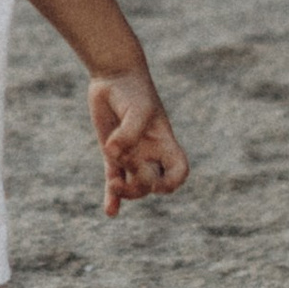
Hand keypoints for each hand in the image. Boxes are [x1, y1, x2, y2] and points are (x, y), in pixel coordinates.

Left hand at [89, 69, 187, 215]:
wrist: (113, 76)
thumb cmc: (133, 90)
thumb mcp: (137, 109)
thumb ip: (129, 133)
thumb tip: (112, 155)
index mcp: (164, 142)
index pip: (178, 170)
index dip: (172, 182)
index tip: (159, 183)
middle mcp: (150, 151)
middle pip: (152, 182)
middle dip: (142, 184)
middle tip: (125, 166)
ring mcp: (130, 153)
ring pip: (133, 185)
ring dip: (125, 192)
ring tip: (113, 185)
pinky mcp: (111, 153)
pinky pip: (114, 178)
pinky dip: (112, 195)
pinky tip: (110, 211)